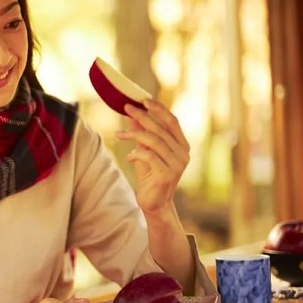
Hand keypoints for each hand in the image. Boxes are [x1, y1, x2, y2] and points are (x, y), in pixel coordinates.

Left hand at [117, 99, 189, 216]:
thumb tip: (132, 116)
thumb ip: (142, 135)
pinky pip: (149, 156)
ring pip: (153, 141)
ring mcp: (177, 165)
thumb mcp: (144, 152)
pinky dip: (136, 154)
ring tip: (119, 135)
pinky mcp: (167, 174)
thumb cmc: (149, 176)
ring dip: (134, 135)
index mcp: (182, 146)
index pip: (172, 122)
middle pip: (161, 129)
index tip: (143, 100)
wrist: (154, 203)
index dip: (159, 109)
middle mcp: (183, 153)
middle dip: (142, 117)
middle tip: (126, 109)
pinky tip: (128, 157)